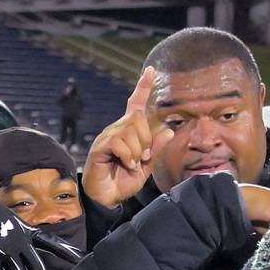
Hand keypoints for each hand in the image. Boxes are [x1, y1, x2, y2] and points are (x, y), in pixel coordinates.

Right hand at [82, 66, 174, 208]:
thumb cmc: (122, 182)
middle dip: (146, 139)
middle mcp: (116, 130)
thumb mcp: (146, 167)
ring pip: (130, 130)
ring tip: (131, 163)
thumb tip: (169, 132)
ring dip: (137, 150)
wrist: (107, 199)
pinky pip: (120, 142)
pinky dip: (128, 156)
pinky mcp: (100, 147)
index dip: (143, 87)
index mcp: (128, 132)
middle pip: (137, 117)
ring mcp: (106, 137)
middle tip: (143, 157)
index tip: (151, 70)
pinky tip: (124, 165)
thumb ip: (156, 150)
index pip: (135, 104)